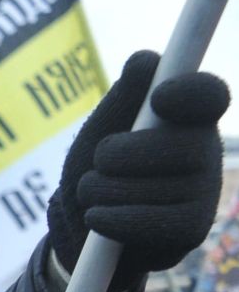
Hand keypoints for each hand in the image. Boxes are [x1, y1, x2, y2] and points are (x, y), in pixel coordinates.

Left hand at [47, 51, 229, 286]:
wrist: (81, 232)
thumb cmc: (96, 173)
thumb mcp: (99, 132)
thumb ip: (122, 99)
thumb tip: (145, 59)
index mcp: (188, 118)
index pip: (208, 96)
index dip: (190, 93)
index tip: (159, 98)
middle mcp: (206, 151)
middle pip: (177, 145)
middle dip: (119, 155)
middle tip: (99, 162)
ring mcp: (204, 192)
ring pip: (153, 187)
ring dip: (102, 191)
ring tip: (92, 194)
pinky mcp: (191, 229)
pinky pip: (150, 222)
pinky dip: (111, 219)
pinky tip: (96, 218)